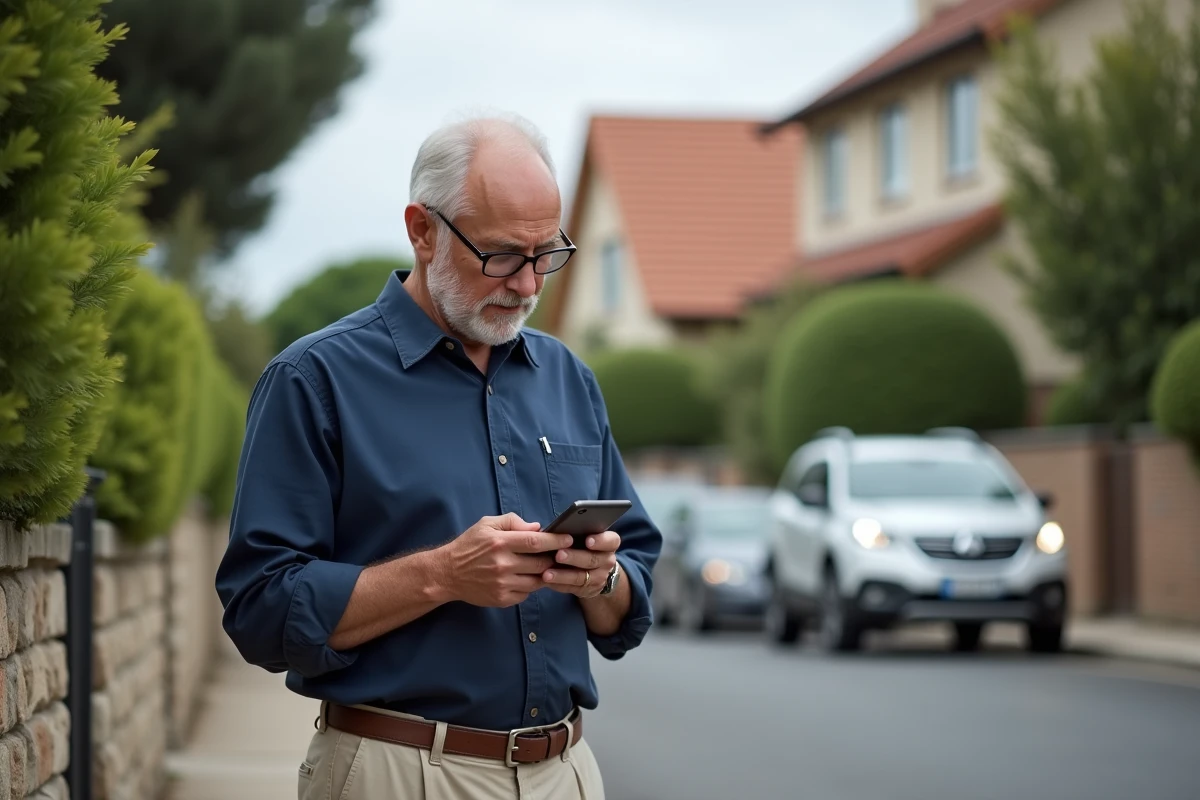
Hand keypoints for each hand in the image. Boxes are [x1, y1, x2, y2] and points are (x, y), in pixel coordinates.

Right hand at [438, 513, 572, 607]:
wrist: (447, 573)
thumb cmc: (469, 545)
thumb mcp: (487, 524)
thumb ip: (512, 522)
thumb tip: (537, 528)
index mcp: (500, 543)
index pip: (536, 541)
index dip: (556, 541)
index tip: (569, 539)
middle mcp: (503, 564)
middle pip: (541, 563)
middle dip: (554, 559)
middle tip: (561, 555)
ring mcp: (503, 584)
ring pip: (537, 581)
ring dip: (544, 574)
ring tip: (545, 566)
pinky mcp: (501, 599)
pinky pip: (526, 594)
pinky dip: (530, 586)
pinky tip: (525, 578)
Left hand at [542, 531, 619, 598]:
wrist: (596, 572)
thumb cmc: (585, 547)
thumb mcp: (587, 537)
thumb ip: (576, 532)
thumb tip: (552, 530)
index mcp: (609, 544)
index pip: (611, 541)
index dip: (600, 541)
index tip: (588, 541)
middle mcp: (607, 561)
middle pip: (592, 559)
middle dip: (574, 557)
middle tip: (559, 554)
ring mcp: (599, 577)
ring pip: (580, 577)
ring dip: (562, 575)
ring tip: (547, 574)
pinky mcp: (587, 590)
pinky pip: (571, 588)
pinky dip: (558, 584)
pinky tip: (546, 581)